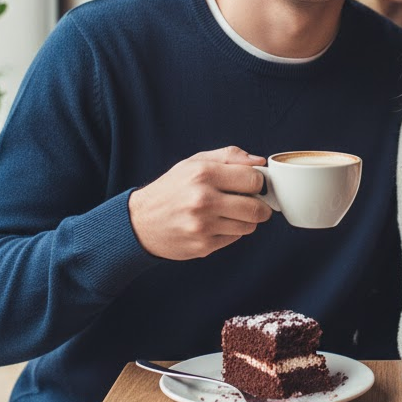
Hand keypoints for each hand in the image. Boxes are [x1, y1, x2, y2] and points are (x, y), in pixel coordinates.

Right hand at [128, 146, 271, 259]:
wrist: (140, 222)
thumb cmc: (171, 188)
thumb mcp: (195, 162)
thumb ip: (229, 156)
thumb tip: (259, 162)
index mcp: (203, 174)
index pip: (253, 179)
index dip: (259, 181)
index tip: (255, 183)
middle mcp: (203, 200)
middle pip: (256, 207)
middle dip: (261, 204)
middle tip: (255, 201)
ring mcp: (203, 226)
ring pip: (249, 226)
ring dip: (248, 219)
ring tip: (234, 211)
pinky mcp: (203, 245)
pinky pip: (235, 238)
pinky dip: (233, 230)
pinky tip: (218, 223)